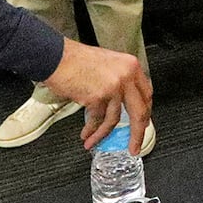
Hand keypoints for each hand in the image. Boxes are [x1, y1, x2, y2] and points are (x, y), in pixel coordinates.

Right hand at [40, 40, 152, 154]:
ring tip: (96, 142)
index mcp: (131, 66)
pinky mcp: (98, 97)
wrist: (57, 57)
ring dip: (104, 134)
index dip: (145, 112)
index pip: (146, 94)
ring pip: (116, 119)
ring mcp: (113, 87)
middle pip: (139, 111)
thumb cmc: (76, 59)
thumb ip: (119, 80)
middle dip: (138, 133)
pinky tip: (87, 134)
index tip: (143, 123)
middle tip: (135, 146)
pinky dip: (92, 130)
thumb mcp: (108, 64)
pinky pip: (98, 120)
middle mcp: (126, 76)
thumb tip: (123, 101)